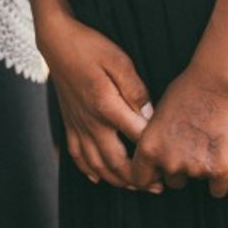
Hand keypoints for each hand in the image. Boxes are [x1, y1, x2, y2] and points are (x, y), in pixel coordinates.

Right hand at [39, 12, 151, 188]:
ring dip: (117, 181)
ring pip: (97, 166)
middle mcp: (91, 122)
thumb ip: (136, 89)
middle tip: (158, 186)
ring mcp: (78, 125)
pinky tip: (98, 177)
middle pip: (117, 163)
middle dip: (139, 179)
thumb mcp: (119, 60)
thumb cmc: (90, 46)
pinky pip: (77, 156)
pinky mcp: (69, 123)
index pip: (137, 138)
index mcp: (107, 106)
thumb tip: (150, 114)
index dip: (155, 152)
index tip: (171, 159)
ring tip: (136, 186)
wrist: (56, 41)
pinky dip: (88, 171)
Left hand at [130, 63, 227, 198]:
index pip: (140, 179)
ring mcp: (195, 168)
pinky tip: (221, 161)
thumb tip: (153, 157)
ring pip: (195, 179)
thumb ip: (154, 139)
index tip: (158, 172)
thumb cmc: (185, 90)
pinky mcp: (220, 169)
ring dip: (200, 167)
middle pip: (172, 181)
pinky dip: (219, 180)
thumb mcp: (157, 113)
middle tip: (190, 145)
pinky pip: (218, 190)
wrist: (215, 82)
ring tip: (206, 140)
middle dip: (179, 168)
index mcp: (148, 148)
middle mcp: (169, 162)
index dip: (150, 176)